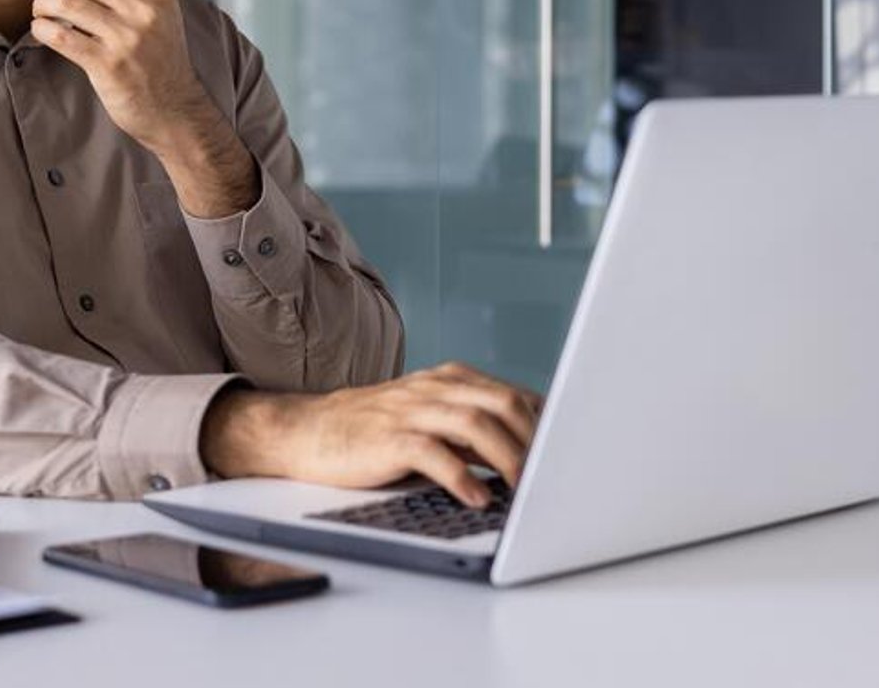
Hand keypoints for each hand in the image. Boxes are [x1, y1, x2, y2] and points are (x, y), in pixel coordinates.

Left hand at [23, 0, 258, 216]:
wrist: (175, 108)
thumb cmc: (158, 58)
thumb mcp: (158, 14)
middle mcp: (144, 9)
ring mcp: (127, 37)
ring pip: (66, 2)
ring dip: (42, 3)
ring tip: (39, 10)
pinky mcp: (108, 64)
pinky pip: (60, 36)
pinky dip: (42, 29)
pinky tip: (41, 31)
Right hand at [199, 363, 545, 507]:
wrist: (310, 431)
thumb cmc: (375, 431)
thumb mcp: (430, 419)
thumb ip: (474, 430)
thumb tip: (529, 453)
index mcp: (450, 380)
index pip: (513, 394)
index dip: (545, 424)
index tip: (568, 453)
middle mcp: (434, 388)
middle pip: (502, 403)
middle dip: (535, 440)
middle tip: (552, 476)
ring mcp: (410, 410)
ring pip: (474, 424)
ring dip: (508, 459)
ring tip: (525, 491)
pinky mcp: (388, 438)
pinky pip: (433, 453)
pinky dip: (461, 477)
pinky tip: (476, 498)